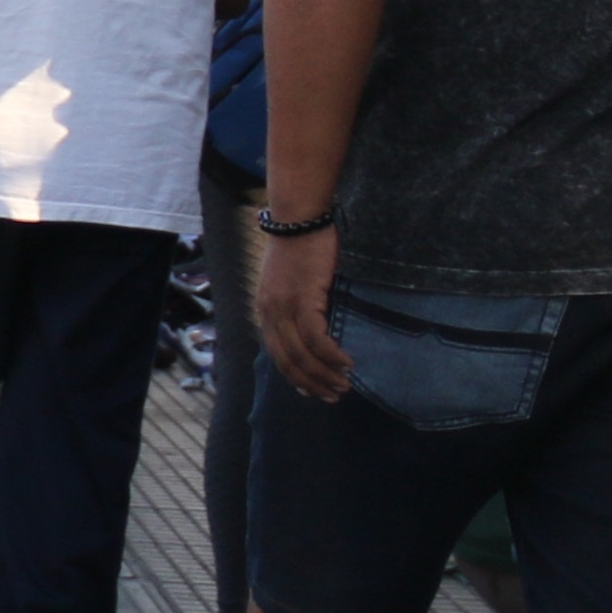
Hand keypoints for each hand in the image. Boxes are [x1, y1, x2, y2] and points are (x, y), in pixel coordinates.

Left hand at [256, 219, 349, 402]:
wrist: (300, 217)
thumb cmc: (302, 246)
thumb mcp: (293, 282)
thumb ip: (299, 306)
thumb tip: (319, 328)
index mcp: (265, 310)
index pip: (277, 354)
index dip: (295, 377)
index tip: (313, 391)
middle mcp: (269, 312)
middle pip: (288, 361)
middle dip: (311, 383)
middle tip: (334, 395)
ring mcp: (283, 306)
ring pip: (302, 354)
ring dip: (324, 374)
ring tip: (344, 384)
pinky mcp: (302, 299)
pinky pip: (316, 338)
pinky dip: (332, 355)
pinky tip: (347, 363)